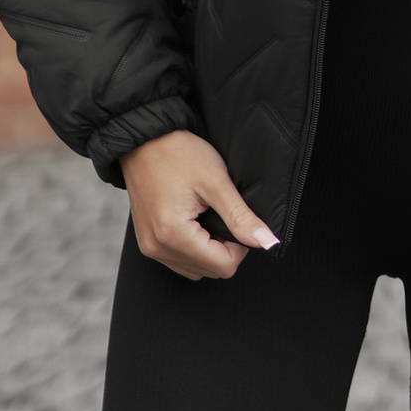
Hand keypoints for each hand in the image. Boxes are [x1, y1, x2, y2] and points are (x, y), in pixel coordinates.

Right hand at [121, 129, 278, 281]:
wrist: (144, 139)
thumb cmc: (177, 154)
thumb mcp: (216, 182)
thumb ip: (240, 216)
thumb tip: (266, 241)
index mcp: (173, 235)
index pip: (222, 267)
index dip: (239, 246)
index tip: (235, 219)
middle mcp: (157, 247)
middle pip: (209, 271)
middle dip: (223, 248)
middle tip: (220, 213)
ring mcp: (150, 246)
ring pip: (194, 268)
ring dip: (208, 249)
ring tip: (206, 215)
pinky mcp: (147, 241)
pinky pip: (178, 259)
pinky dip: (193, 247)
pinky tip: (194, 220)